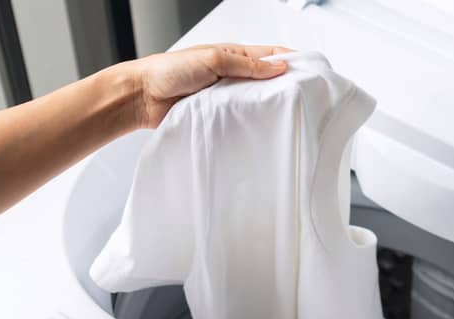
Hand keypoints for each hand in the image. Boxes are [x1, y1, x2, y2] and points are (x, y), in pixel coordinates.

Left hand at [129, 44, 291, 128]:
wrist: (141, 97)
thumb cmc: (170, 70)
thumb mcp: (213, 59)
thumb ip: (246, 65)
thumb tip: (279, 68)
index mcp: (234, 55)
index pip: (272, 55)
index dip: (293, 61)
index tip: (312, 72)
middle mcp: (233, 76)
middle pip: (268, 81)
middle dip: (285, 87)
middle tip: (304, 99)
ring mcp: (226, 97)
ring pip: (256, 102)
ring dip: (268, 107)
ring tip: (288, 115)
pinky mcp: (218, 116)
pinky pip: (239, 119)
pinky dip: (250, 122)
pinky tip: (261, 129)